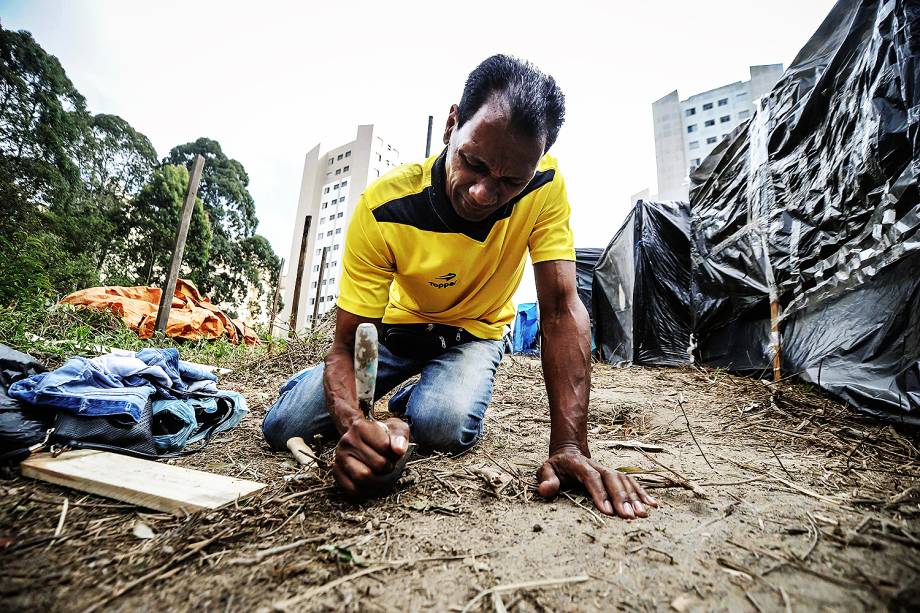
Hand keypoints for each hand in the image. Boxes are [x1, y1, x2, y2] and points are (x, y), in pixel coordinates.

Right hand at [333, 417, 409, 496]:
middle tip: (388, 464)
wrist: (363, 439)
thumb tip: (398, 450)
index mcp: (360, 427)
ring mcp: (339, 457)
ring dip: (378, 480)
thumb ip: (400, 436)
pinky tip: (370, 482)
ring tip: (380, 473)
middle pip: (377, 465)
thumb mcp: (395, 428)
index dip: (395, 453)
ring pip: (363, 478)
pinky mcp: (336, 472)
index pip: (385, 447)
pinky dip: (365, 490)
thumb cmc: (382, 435)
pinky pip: (352, 489)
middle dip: (388, 468)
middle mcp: (347, 441)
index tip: (393, 452)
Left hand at [537, 447, 657, 518]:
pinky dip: (642, 492)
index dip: (600, 493)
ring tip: (642, 514)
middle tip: (629, 516)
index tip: (608, 511)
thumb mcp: (545, 470)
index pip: (591, 477)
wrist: (569, 452)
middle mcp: (597, 466)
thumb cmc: (556, 467)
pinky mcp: (615, 475)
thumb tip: (546, 489)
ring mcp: (608, 470)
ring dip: (634, 497)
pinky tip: (652, 504)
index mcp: (579, 465)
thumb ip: (546, 479)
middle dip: (621, 498)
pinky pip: (631, 482)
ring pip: (624, 481)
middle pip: (612, 479)